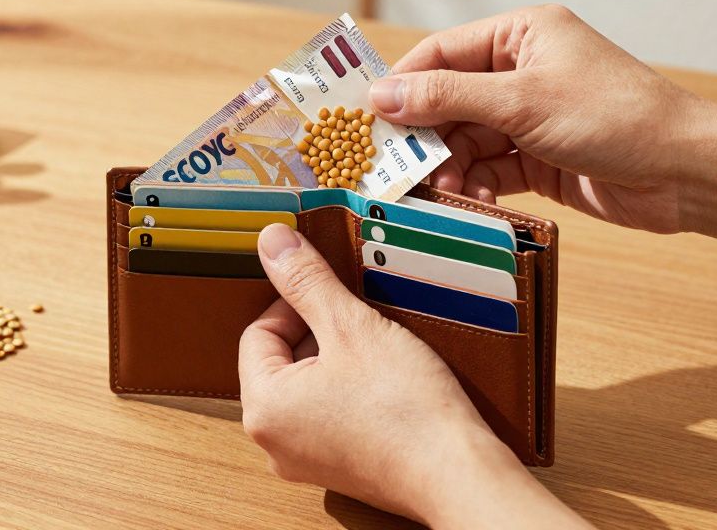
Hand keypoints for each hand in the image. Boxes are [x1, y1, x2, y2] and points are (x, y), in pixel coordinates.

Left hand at [239, 224, 589, 527]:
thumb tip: (270, 242)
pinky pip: (329, 414)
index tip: (333, 296)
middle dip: (318, 333)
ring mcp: (304, 460)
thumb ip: (306, 281)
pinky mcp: (337, 468)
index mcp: (263, 409)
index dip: (296, 304)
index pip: (258, 333)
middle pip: (281, 361)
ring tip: (377, 352)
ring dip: (337, 361)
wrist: (458, 475)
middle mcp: (273, 441)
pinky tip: (385, 383)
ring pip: (307, 387)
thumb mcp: (352, 327)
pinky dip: (350, 392)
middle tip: (360, 322)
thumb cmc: (406, 409)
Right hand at [370, 4, 707, 233]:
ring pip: (465, 140)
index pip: (441, 53)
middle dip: (424, 137)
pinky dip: (475, 185)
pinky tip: (471, 200)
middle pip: (447, 101)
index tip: (367, 117)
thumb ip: (447, 98)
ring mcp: (531, 116)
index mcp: (522, 35)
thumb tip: (382, 95)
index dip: (402, 84)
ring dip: (449, 167)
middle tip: (396, 169)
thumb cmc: (616, 117)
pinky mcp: (540, 158)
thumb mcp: (521, 101)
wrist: (686, 172)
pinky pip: (489, 168)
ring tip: (442, 192)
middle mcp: (523, 70)